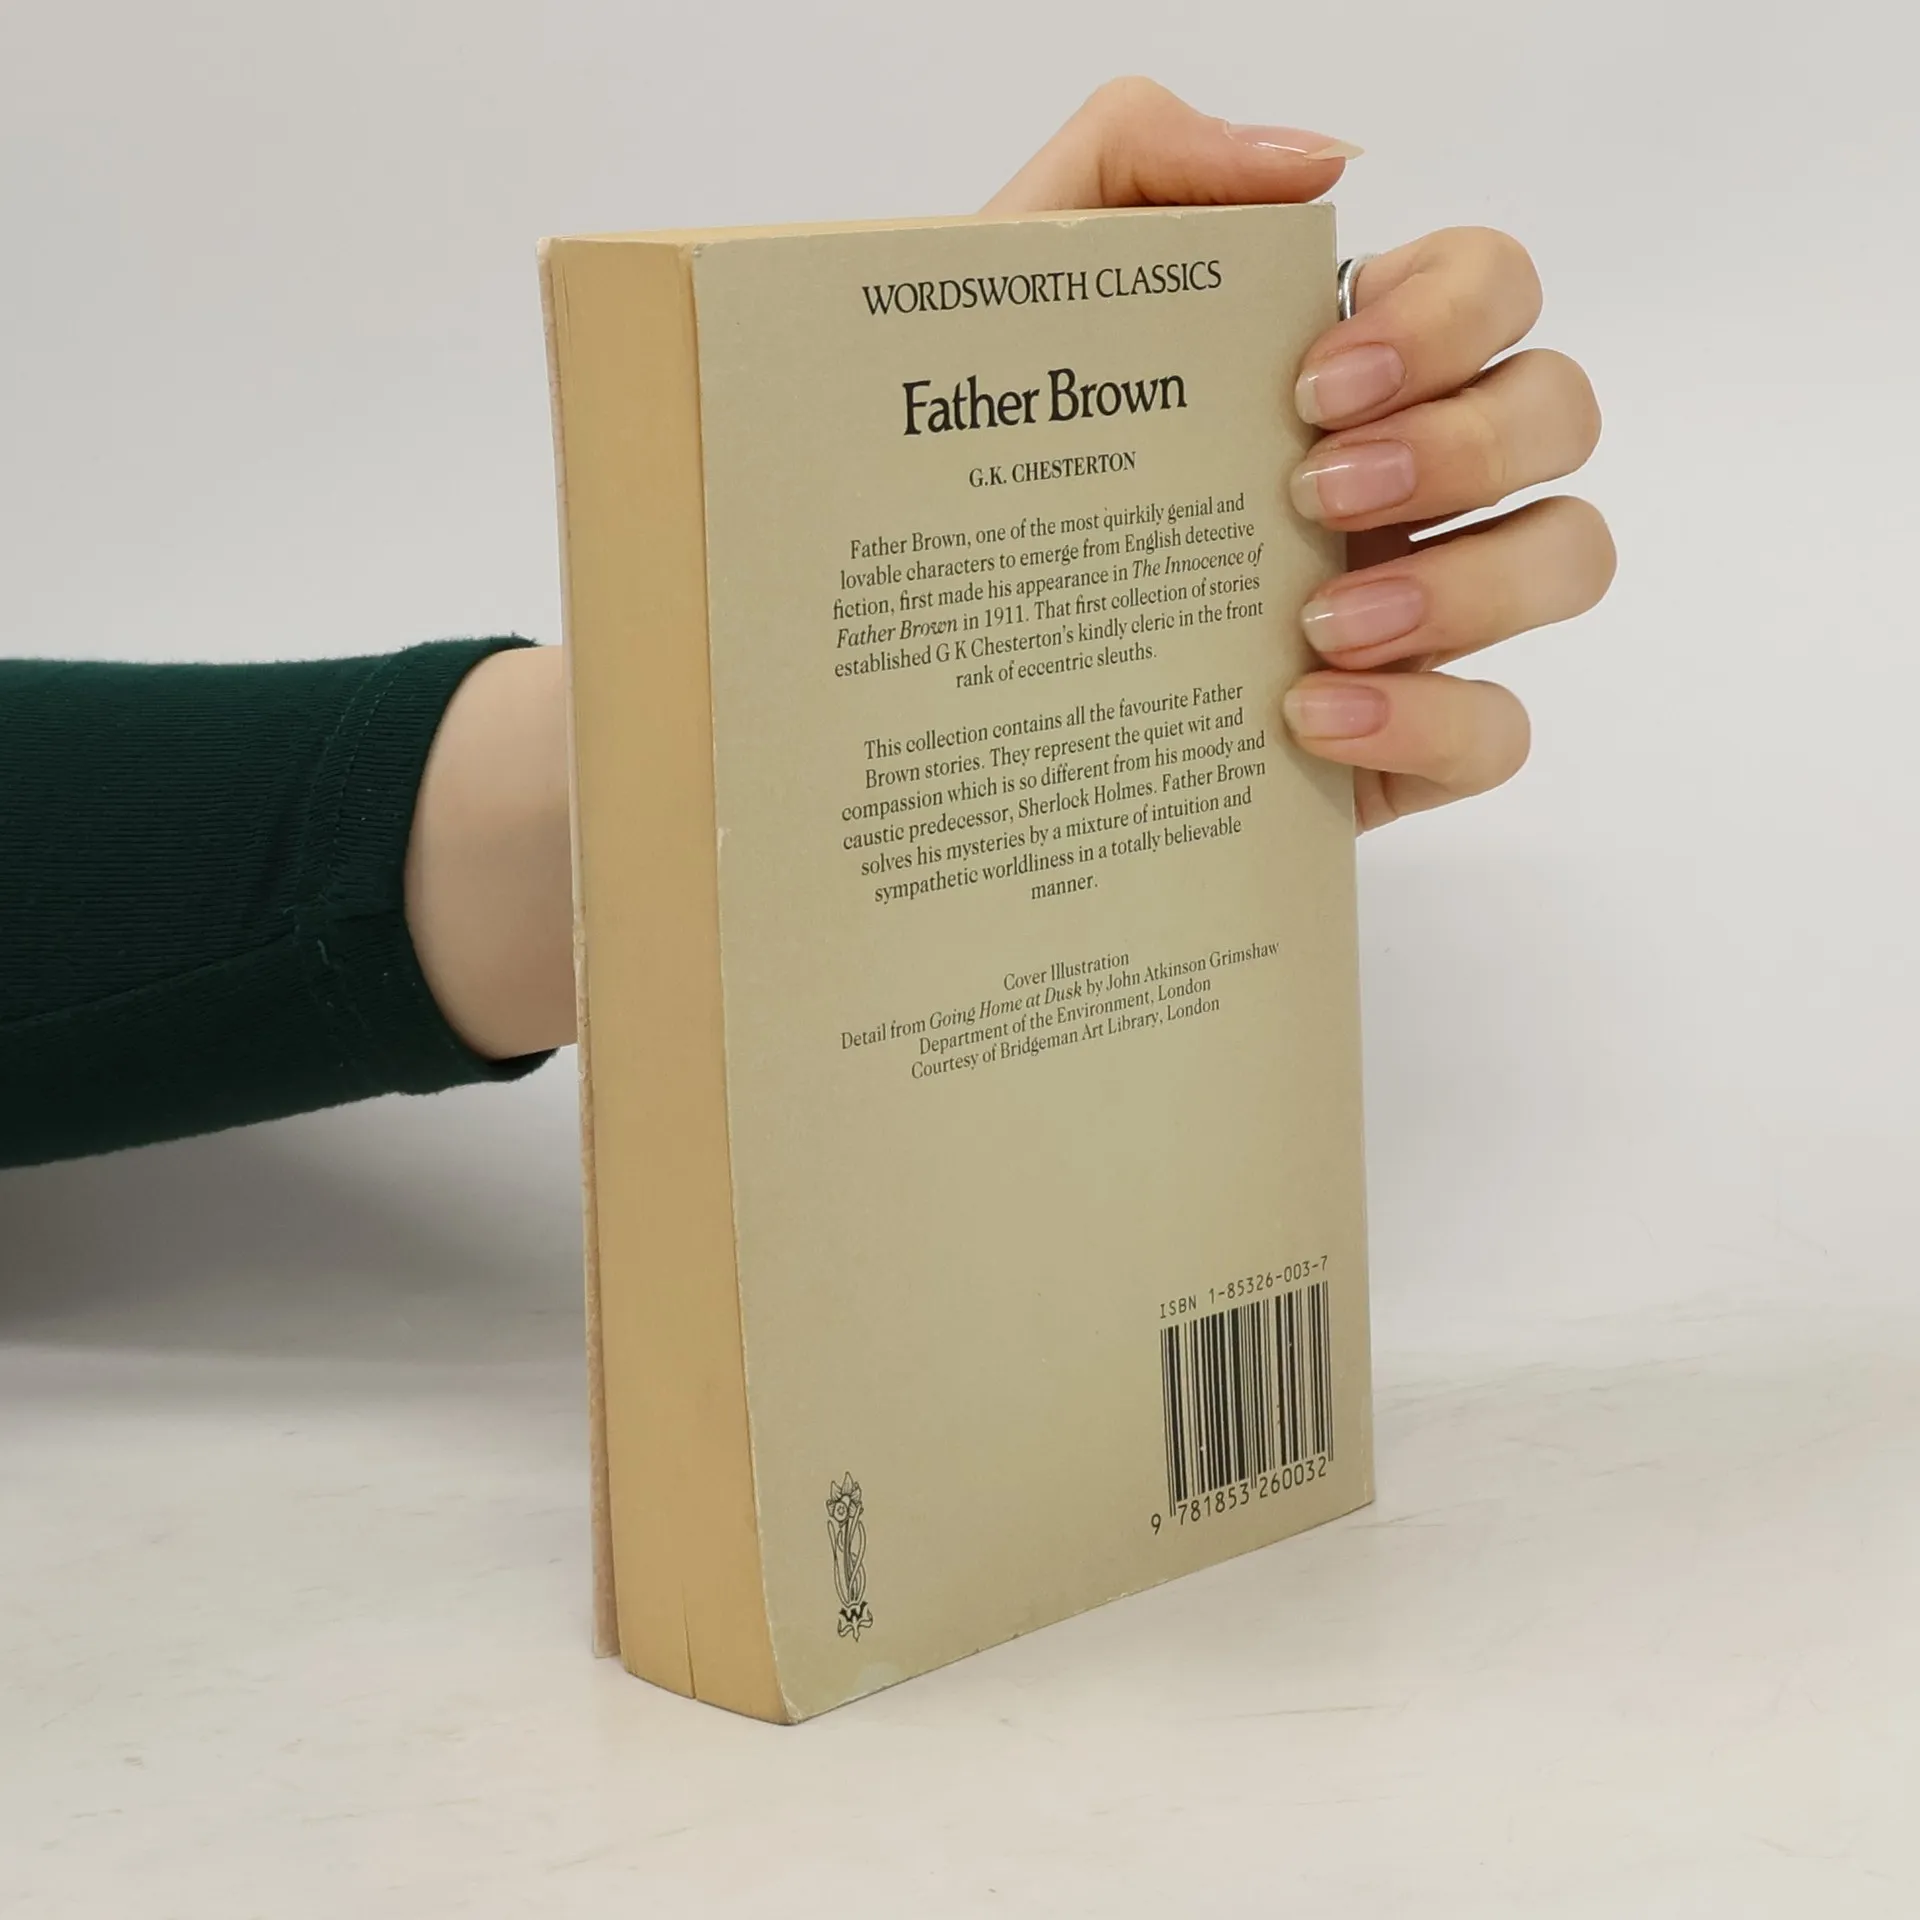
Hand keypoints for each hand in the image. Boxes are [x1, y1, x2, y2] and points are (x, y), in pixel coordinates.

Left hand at [985, 79, 1613, 828]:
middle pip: (1555, 413)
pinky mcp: (1391, 744)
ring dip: (1470, 583)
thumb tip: (1319, 165)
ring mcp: (1412, 613)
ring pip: (1566, 560)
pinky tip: (1304, 717)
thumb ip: (1139, 161)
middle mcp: (1400, 480)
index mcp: (1337, 368)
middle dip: (1465, 443)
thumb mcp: (1014, 288)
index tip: (1314, 381)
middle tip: (1313, 490)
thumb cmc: (970, 471)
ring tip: (1317, 622)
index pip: (1488, 287)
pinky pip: (1495, 732)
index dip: (1450, 314)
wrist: (915, 675)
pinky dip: (1427, 720)